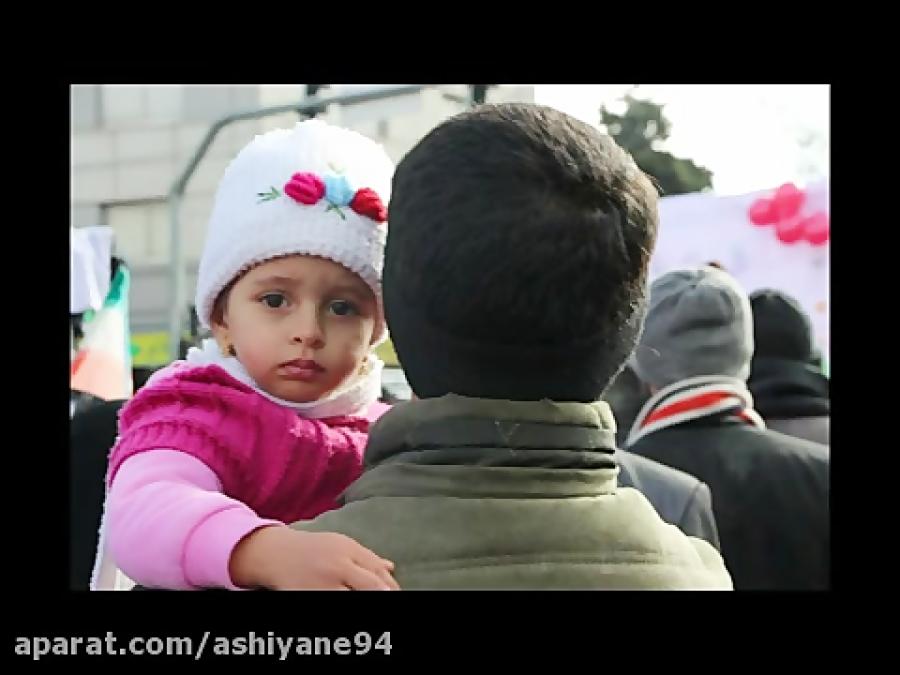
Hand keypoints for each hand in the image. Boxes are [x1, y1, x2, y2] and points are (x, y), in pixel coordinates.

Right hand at [229, 525, 398, 590]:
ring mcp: (322, 584)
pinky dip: (343, 605)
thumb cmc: (312, 549)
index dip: (391, 587)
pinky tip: (346, 603)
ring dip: (363, 601)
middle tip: (391, 601)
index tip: (396, 595)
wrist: (275, 553)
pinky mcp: (308, 597)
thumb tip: (391, 568)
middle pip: (371, 587)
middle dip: (384, 595)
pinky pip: (332, 604)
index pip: (378, 572)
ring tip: (370, 604)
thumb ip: (366, 557)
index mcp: (348, 550)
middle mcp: (337, 567)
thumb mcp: (340, 545)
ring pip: (353, 599)